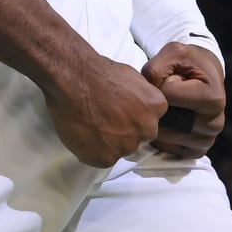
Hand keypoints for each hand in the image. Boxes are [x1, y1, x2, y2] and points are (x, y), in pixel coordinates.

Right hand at [43, 55, 165, 167]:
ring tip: (91, 123)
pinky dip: (91, 149)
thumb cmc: (97, 73)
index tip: (120, 111)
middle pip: (139, 136)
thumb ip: (140, 96)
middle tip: (105, 118)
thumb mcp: (131, 76)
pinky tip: (83, 132)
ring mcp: (127, 146)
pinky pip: (101, 158)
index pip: (150, 119)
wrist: (75, 81)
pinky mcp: (106, 159)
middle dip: (125, 130)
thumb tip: (136, 102)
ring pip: (119, 148)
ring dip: (108, 140)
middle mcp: (147, 129)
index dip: (133, 116)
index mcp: (156, 107)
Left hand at [141, 42, 224, 158]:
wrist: (204, 74)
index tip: (167, 78)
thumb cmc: (188, 62)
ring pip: (166, 137)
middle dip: (156, 106)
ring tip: (165, 106)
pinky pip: (170, 149)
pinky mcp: (198, 150)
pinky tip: (166, 121)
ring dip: (157, 121)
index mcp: (213, 98)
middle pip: (166, 120)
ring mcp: (208, 139)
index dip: (158, 84)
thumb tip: (145, 90)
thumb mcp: (174, 53)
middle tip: (162, 94)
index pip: (167, 96)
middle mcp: (215, 122)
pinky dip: (161, 137)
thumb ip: (156, 67)